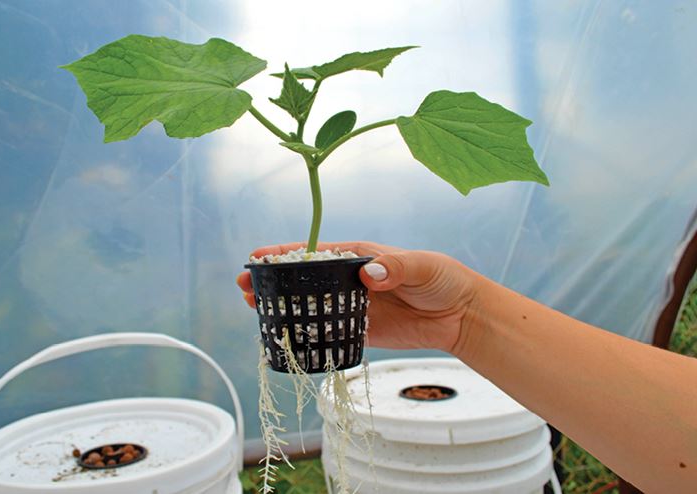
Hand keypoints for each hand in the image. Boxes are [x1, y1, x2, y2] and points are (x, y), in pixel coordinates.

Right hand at [236, 241, 477, 352]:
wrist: (460, 316)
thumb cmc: (442, 280)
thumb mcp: (422, 266)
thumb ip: (395, 267)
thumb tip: (369, 273)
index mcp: (358, 256)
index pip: (314, 253)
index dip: (284, 254)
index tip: (258, 257)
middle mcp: (350, 279)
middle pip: (303, 279)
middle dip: (273, 281)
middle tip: (244, 287)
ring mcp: (352, 305)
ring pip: (309, 305)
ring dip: (282, 306)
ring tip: (253, 308)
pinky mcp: (360, 330)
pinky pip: (327, 331)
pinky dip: (305, 332)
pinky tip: (284, 335)